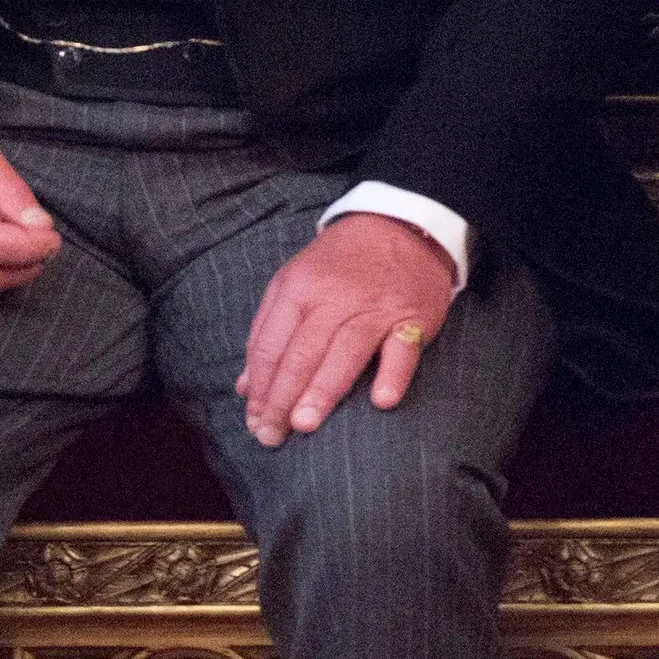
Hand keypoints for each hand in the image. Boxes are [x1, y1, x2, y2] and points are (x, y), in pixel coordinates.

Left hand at [235, 211, 456, 447]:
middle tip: (270, 435)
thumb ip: (266, 331)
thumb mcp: (292, 282)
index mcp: (298, 290)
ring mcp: (375, 308)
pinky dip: (393, 374)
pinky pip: (403, 348)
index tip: (253, 419)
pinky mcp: (413, 316)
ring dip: (323, 391)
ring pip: (344, 353)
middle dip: (282, 398)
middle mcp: (334, 299)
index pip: (271, 345)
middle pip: (302, 354)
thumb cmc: (339, 262)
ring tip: (304, 424)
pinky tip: (381, 401)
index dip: (260, 386)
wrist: (399, 223)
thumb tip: (245, 385)